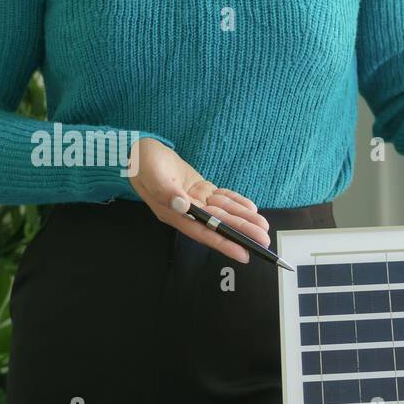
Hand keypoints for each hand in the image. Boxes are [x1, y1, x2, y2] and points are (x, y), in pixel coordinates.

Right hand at [126, 138, 269, 264]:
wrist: (139, 150)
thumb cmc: (142, 162)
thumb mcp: (151, 174)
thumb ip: (166, 191)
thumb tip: (182, 205)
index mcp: (173, 213)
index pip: (203, 232)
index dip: (224, 243)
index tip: (243, 253)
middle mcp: (186, 211)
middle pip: (218, 224)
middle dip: (241, 232)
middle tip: (263, 240)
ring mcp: (194, 200)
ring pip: (223, 212)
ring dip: (243, 219)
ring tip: (263, 226)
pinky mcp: (200, 189)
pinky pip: (221, 198)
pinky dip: (236, 202)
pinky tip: (250, 208)